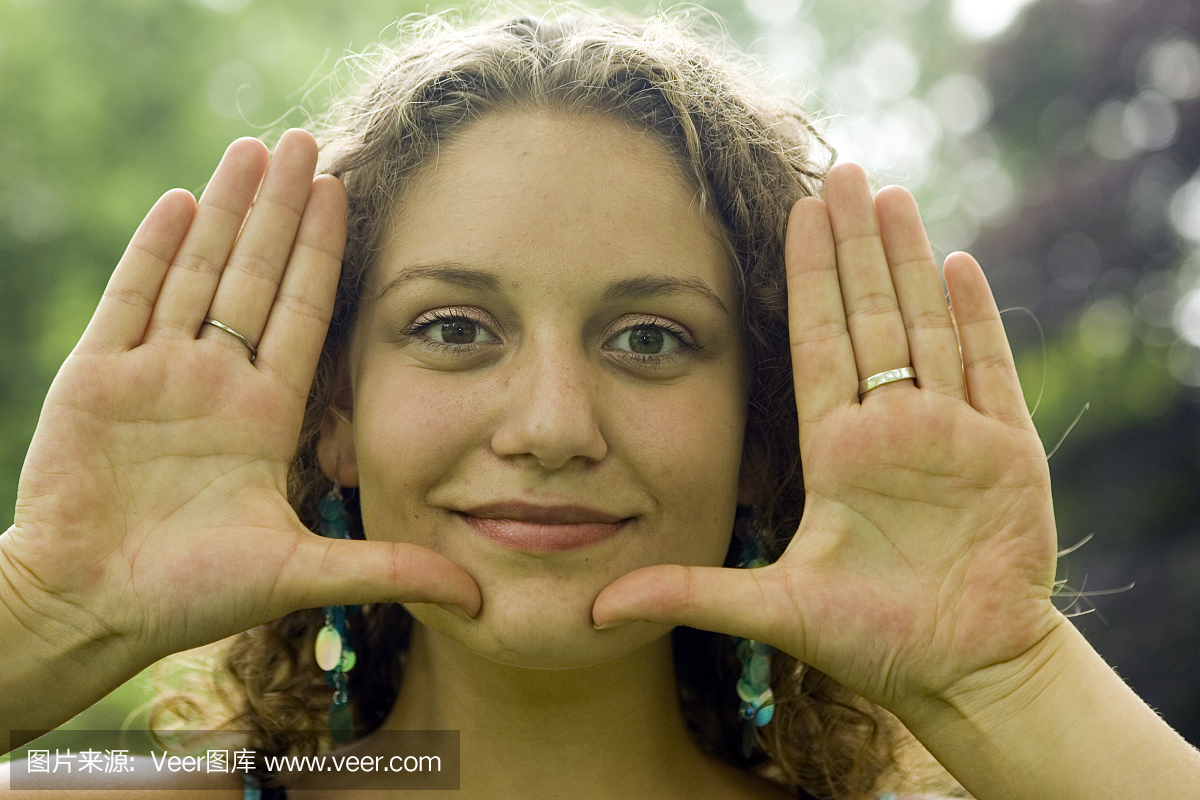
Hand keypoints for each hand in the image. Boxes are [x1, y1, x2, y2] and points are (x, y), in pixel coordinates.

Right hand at [1, 131, 478, 670]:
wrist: (91, 611)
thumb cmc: (191, 597)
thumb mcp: (304, 573)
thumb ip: (388, 570)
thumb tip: (478, 596)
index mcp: (265, 416)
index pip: (303, 314)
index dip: (322, 255)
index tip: (345, 194)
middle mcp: (216, 383)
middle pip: (255, 277)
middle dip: (280, 210)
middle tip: (305, 140)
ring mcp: (156, 374)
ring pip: (197, 273)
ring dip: (224, 211)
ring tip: (252, 148)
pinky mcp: (98, 378)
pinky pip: (130, 300)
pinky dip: (153, 252)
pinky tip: (181, 200)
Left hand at [592, 162, 1060, 718]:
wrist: (965, 674)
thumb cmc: (876, 644)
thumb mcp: (774, 607)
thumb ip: (690, 594)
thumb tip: (596, 608)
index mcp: (837, 453)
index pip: (817, 343)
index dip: (808, 279)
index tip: (793, 215)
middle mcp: (891, 429)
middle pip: (871, 317)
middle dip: (855, 245)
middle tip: (842, 171)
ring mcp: (951, 434)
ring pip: (926, 325)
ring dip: (909, 260)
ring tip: (891, 195)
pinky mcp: (1006, 453)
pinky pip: (989, 370)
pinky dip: (976, 318)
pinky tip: (956, 264)